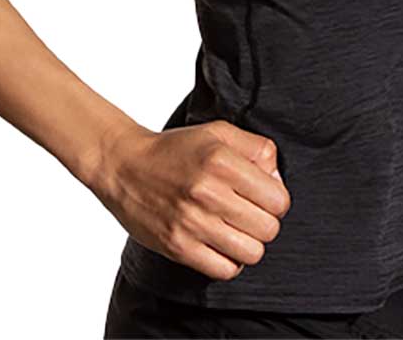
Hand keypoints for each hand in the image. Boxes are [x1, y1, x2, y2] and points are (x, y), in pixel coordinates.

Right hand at [91, 119, 290, 281]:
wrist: (124, 167)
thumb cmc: (176, 149)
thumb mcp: (219, 133)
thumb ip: (256, 149)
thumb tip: (277, 181)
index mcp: (221, 160)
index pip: (278, 200)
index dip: (276, 200)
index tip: (263, 197)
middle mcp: (207, 191)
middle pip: (268, 229)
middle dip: (265, 223)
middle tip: (249, 214)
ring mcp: (191, 222)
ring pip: (251, 253)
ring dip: (249, 244)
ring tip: (235, 230)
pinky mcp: (177, 246)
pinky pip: (225, 270)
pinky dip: (229, 261)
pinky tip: (220, 244)